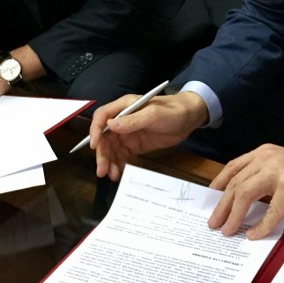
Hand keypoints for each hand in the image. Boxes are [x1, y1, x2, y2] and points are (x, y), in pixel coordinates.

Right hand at [90, 92, 207, 180]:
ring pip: (112, 149)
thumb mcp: (154, 115)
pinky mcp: (135, 145)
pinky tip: (118, 173)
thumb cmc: (173, 111)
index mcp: (124, 107)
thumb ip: (133, 120)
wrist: (190, 118)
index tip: (94, 146)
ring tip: (111, 176)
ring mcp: (128, 133)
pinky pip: (122, 155)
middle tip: (101, 170)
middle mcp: (123, 120)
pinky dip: (118, 164)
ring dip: (109, 162)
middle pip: (105, 137)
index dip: (95, 130)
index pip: (102, 116)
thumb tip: (110, 125)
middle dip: (102, 153)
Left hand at [208, 145, 283, 239]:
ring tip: (228, 231)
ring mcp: (278, 172)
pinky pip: (270, 212)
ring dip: (234, 216)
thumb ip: (264, 174)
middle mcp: (267, 159)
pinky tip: (254, 235)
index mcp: (264, 153)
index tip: (211, 198)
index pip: (234, 168)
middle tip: (214, 223)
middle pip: (236, 184)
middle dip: (222, 206)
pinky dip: (261, 226)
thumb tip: (244, 196)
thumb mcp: (283, 164)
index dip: (219, 183)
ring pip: (246, 195)